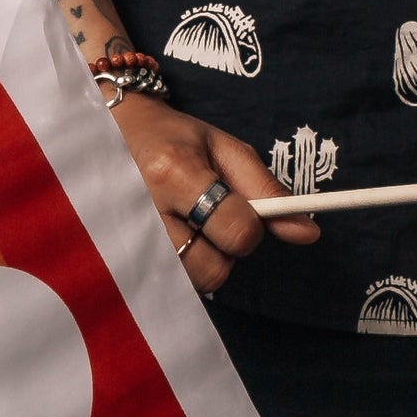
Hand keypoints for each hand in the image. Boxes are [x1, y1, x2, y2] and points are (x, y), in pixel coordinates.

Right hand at [106, 96, 320, 295]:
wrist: (109, 131)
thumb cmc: (174, 138)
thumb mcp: (224, 149)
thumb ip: (267, 190)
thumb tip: (307, 233)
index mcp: (173, 172)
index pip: (237, 230)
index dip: (250, 227)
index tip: (240, 209)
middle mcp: (145, 210)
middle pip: (215, 269)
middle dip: (224, 248)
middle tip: (208, 216)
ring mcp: (127, 241)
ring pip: (194, 282)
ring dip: (203, 259)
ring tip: (186, 224)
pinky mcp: (120, 262)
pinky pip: (172, 285)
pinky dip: (182, 265)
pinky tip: (170, 236)